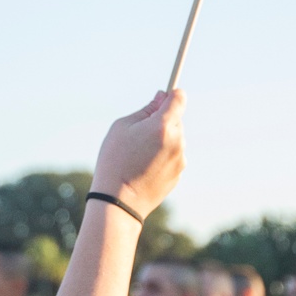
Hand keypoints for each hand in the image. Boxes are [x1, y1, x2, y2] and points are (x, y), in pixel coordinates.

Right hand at [90, 89, 185, 221]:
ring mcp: (180, 159)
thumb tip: (160, 98)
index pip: (179, 98)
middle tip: (139, 133)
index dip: (172, 94)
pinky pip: (173, 156)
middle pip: (176, 120)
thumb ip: (144, 110)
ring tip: (139, 155)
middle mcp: (177, 141)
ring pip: (175, 139)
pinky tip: (145, 168)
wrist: (119, 201)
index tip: (164, 96)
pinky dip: (162, 157)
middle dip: (162, 121)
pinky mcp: (178, 174)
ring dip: (162, 140)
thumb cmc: (115, 160)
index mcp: (162, 126)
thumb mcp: (121, 127)